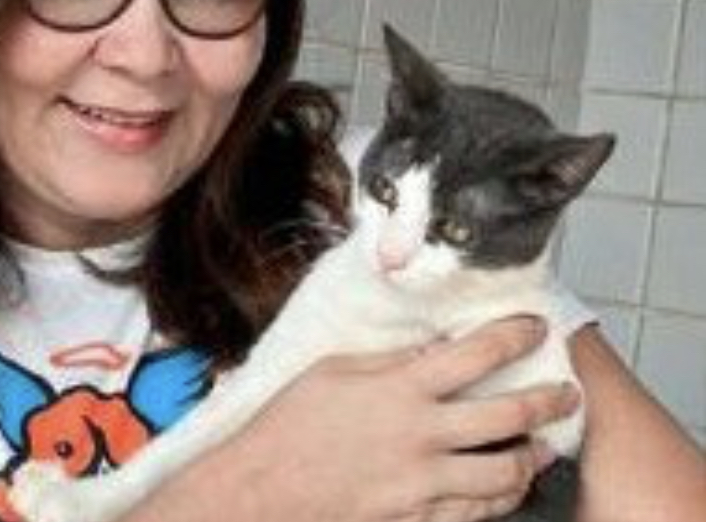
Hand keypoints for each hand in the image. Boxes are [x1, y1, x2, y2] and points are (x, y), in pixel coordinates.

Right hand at [209, 317, 579, 521]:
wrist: (262, 491)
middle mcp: (420, 434)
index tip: (534, 327)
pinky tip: (504, 488)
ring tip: (545, 447)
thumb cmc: (289, 427)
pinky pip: (475, 513)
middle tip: (567, 394)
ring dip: (534, 457)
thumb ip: (390, 362)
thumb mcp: (334, 373)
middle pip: (509, 415)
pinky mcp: (416, 519)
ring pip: (504, 473)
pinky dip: (499, 499)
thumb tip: (431, 350)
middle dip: (550, 400)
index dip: (515, 335)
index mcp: (399, 388)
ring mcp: (421, 483)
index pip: (477, 353)